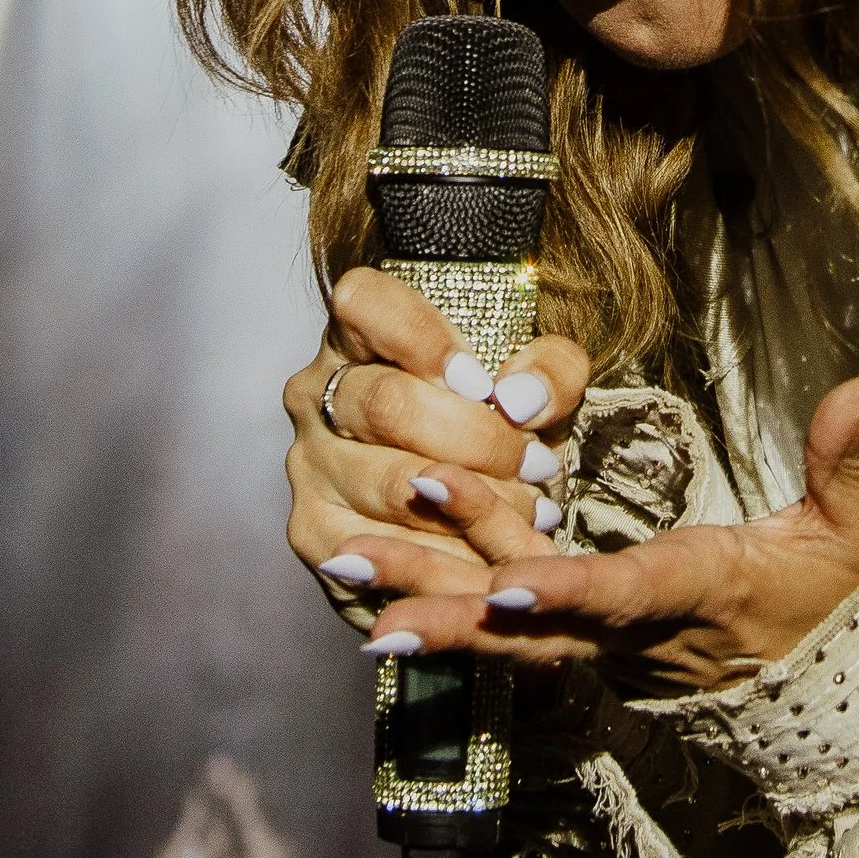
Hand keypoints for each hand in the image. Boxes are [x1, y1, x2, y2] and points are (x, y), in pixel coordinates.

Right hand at [284, 265, 592, 610]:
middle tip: (536, 463)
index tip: (484, 383)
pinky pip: (377, 549)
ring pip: (389, 481)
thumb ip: (550, 371)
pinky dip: (446, 555)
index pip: (362, 302)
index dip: (423, 339)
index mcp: (358, 334)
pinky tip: (489, 551)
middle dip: (476, 439)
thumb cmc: (500, 424)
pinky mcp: (312, 529)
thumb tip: (520, 399)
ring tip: (531, 510)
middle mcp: (317, 391)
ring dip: (472, 502)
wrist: (467, 509)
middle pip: (386, 402)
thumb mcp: (539, 384)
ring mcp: (308, 462)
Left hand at [360, 371, 858, 692]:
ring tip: (342, 570)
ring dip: (422, 601)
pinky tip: (370, 592)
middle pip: (530, 624)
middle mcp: (632, 633)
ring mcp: (598, 645)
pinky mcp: (579, 643)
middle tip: (368, 575)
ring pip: (499, 630)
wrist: (815, 691)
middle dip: (449, 602)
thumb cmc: (829, 600)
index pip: (624, 595)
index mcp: (694, 596)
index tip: (504, 581)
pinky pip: (500, 634)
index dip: (566, 591)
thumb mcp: (856, 530)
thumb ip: (853, 456)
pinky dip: (437, 615)